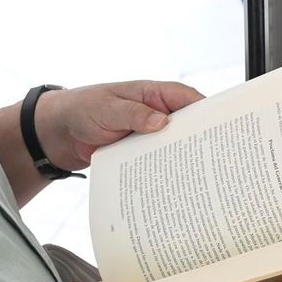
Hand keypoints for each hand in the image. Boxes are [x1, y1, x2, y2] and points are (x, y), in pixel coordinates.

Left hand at [35, 79, 203, 170]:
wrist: (60, 133)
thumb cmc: (83, 108)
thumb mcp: (107, 108)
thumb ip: (133, 114)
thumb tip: (161, 121)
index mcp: (153, 95)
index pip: (187, 98)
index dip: (206, 110)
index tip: (222, 125)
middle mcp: (156, 114)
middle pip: (187, 126)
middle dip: (201, 139)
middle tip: (217, 158)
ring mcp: (149, 135)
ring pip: (174, 146)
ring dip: (183, 159)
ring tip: (201, 177)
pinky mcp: (140, 154)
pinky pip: (158, 161)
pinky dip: (165, 171)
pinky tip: (173, 186)